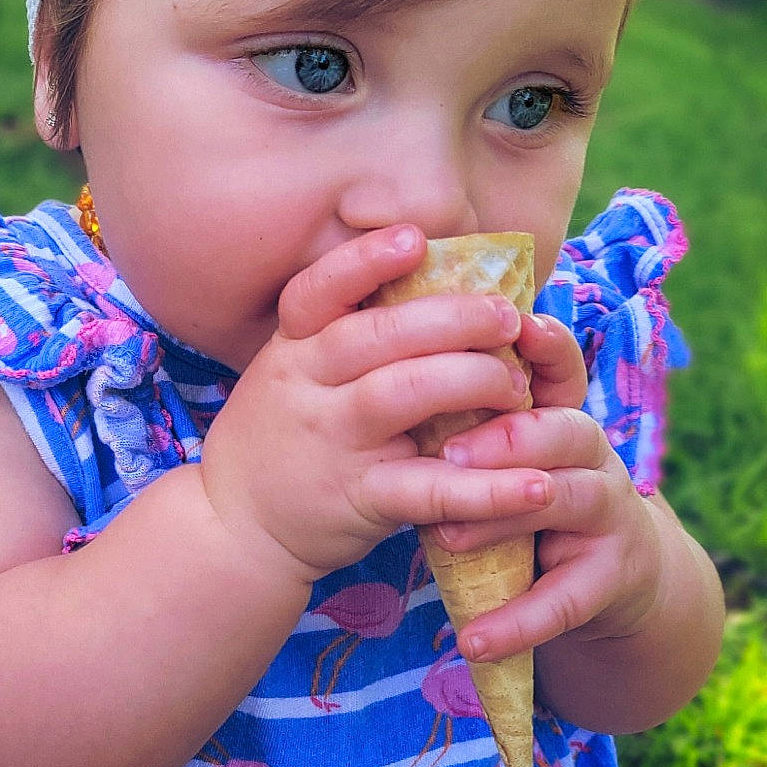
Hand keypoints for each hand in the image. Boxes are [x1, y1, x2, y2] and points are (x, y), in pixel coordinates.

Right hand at [199, 227, 550, 584]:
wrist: (233, 528)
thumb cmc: (280, 437)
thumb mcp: (285, 373)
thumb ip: (337, 334)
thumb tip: (418, 279)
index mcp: (291, 350)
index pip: (317, 292)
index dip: (365, 261)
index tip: (416, 238)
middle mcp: (306, 388)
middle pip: (376, 336)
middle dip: (451, 319)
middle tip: (506, 316)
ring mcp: (333, 443)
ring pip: (403, 395)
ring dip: (471, 379)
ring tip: (517, 383)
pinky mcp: (361, 500)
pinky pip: (429, 489)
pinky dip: (486, 490)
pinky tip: (534, 484)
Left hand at [432, 313, 664, 660]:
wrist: (612, 575)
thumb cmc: (528, 495)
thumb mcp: (505, 450)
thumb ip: (463, 414)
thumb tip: (380, 366)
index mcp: (559, 412)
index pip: (559, 364)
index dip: (545, 344)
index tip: (514, 325)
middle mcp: (592, 453)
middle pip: (566, 427)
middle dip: (510, 436)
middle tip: (448, 451)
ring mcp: (609, 514)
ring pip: (565, 501)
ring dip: (501, 517)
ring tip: (442, 536)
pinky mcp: (612, 577)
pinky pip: (564, 600)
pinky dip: (517, 621)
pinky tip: (474, 640)